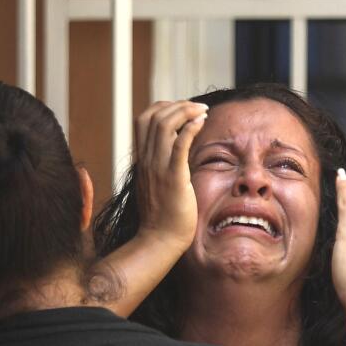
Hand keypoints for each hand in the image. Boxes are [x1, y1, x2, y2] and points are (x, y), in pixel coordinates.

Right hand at [133, 100, 207, 250]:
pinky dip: (190, 127)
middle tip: (197, 109)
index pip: (143, 120)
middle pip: (152, 115)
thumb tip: (176, 154)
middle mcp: (146, 160)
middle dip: (176, 105)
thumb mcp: (157, 185)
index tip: (183, 113)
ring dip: (185, 111)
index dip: (163, 108)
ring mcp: (157, 167)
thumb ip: (161, 167)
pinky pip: (179, 143)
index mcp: (142, 160)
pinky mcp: (173, 177)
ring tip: (202, 112)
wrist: (159, 240)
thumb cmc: (163, 217)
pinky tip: (202, 122)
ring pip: (164, 123)